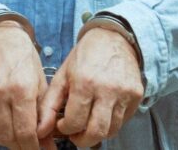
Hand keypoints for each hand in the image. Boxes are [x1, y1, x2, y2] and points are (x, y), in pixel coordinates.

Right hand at [0, 22, 46, 149]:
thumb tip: (48, 143)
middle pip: (7, 135)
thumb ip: (44, 114)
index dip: (31, 147)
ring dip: (3, 139)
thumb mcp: (40, 81)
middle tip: (26, 143)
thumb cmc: (22, 58)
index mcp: (21, 88)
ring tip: (12, 134)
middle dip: (19, 144)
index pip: (25, 132)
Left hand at [37, 25, 143, 147]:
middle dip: (82, 140)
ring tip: (88, 123)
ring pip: (111, 130)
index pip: (74, 123)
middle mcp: (107, 89)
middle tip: (76, 135)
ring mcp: (124, 93)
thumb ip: (49, 105)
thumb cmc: (85, 56)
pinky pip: (123, 120)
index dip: (65, 129)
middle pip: (96, 133)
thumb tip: (41, 130)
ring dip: (97, 133)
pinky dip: (112, 122)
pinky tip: (102, 112)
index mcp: (84, 82)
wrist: (113, 37)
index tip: (63, 124)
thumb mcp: (62, 75)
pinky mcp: (137, 95)